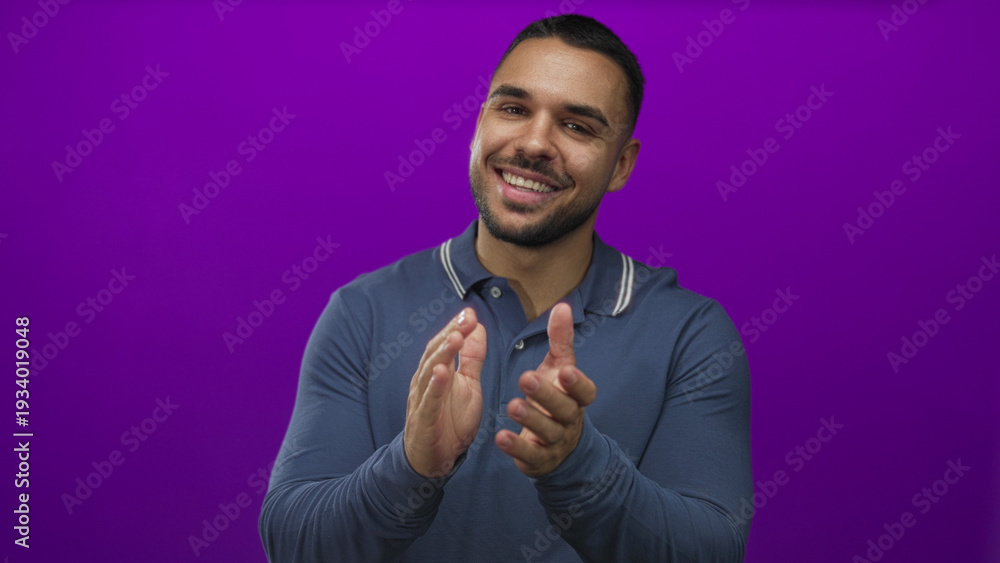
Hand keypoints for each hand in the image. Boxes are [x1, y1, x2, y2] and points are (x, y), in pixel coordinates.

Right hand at [404, 308, 486, 477]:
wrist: (434, 459)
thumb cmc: (450, 420)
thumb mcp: (468, 385)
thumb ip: (472, 357)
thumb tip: (477, 327)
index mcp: (437, 371)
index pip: (444, 344)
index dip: (456, 328)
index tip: (470, 313)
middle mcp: (426, 381)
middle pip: (435, 353)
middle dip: (450, 334)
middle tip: (465, 320)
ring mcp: (422, 400)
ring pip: (430, 372)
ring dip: (442, 354)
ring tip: (455, 337)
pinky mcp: (424, 420)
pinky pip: (429, 401)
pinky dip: (435, 386)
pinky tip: (442, 372)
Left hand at [496, 303, 596, 475]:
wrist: (559, 447)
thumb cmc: (557, 397)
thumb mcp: (559, 368)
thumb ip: (560, 341)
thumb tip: (562, 306)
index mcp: (577, 398)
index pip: (586, 392)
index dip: (578, 383)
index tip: (565, 370)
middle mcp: (570, 420)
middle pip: (564, 409)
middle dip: (546, 395)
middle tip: (525, 378)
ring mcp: (556, 442)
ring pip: (547, 431)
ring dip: (530, 419)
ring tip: (512, 405)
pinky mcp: (539, 460)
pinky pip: (530, 455)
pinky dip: (516, 447)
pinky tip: (500, 438)